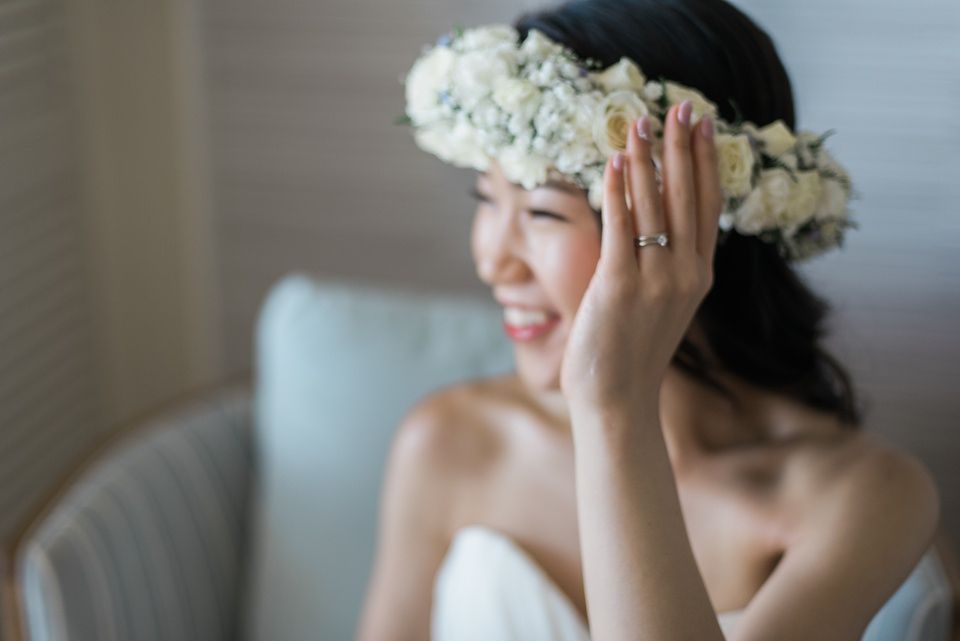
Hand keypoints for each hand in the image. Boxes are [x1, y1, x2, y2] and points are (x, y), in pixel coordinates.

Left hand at [560, 100, 722, 412]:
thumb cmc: (632, 354)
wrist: (618, 401)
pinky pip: (621, 229)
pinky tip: (617, 162)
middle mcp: (686, 273)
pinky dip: (620, 192)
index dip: (705, 162)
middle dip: (682, 148)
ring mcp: (656, 281)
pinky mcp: (620, 288)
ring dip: (648, 159)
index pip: (708, 206)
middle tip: (679, 106)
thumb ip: (665, 266)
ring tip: (641, 122)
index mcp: (699, 276)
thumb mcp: (662, 305)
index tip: (702, 125)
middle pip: (687, 197)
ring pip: (655, 207)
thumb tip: (649, 227)